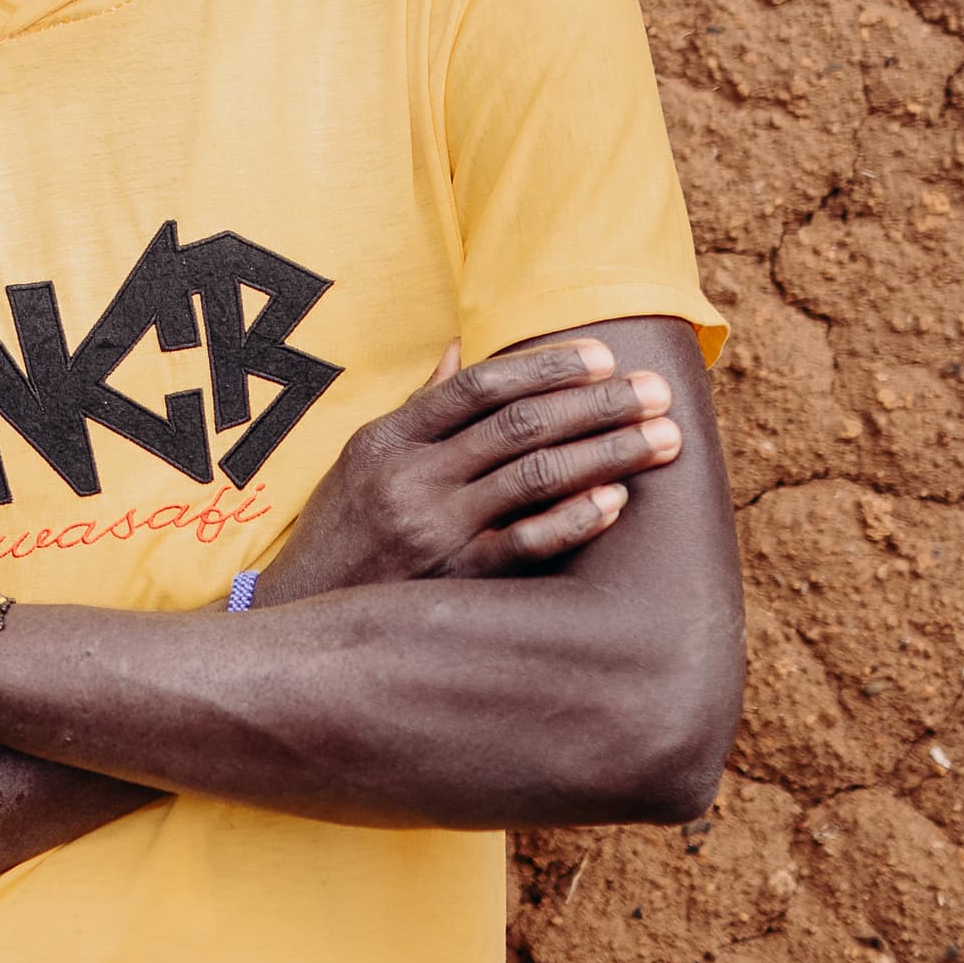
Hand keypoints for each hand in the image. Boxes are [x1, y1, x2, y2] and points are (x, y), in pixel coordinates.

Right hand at [249, 335, 682, 609]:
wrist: (300, 615)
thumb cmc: (340, 532)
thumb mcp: (361, 458)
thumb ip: (417, 406)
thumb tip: (459, 347)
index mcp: (390, 439)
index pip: (478, 385)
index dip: (544, 366)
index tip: (602, 356)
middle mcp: (413, 478)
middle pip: (520, 424)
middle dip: (598, 403)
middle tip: (657, 389)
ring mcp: (435, 529)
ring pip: (534, 476)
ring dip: (607, 452)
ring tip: (663, 438)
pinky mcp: (456, 580)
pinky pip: (525, 544)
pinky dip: (573, 520)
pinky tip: (616, 502)